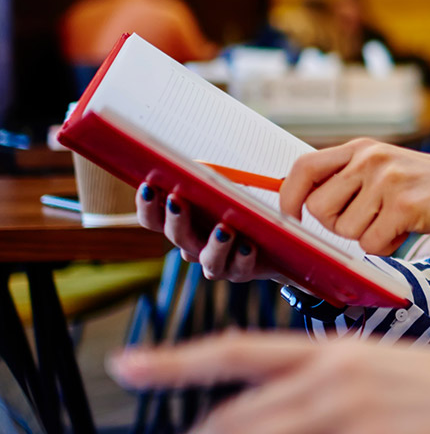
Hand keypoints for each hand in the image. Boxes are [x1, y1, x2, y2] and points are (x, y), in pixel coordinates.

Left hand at [108, 331, 429, 433]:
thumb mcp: (386, 369)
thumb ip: (331, 384)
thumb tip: (288, 404)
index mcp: (336, 351)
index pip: (238, 352)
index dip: (176, 361)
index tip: (129, 365)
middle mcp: (334, 381)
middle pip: (238, 417)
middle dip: (204, 433)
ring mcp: (350, 418)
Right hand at [135, 183, 281, 282]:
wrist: (274, 241)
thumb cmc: (241, 210)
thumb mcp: (225, 192)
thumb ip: (209, 184)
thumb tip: (197, 166)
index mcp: (183, 224)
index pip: (154, 220)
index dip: (147, 206)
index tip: (148, 185)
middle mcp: (194, 246)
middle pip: (177, 237)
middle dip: (176, 218)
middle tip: (177, 200)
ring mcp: (217, 262)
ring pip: (208, 260)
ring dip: (214, 244)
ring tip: (224, 227)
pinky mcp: (241, 271)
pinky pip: (240, 267)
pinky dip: (243, 256)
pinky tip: (249, 245)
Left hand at [279, 140, 429, 255]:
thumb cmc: (428, 187)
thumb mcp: (386, 168)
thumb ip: (349, 177)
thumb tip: (301, 200)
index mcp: (361, 148)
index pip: (305, 167)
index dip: (289, 195)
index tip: (290, 214)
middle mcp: (371, 159)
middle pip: (319, 208)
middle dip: (337, 225)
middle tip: (367, 221)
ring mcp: (388, 180)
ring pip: (345, 230)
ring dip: (367, 236)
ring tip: (393, 221)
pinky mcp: (404, 205)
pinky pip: (372, 244)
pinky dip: (387, 247)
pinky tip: (405, 230)